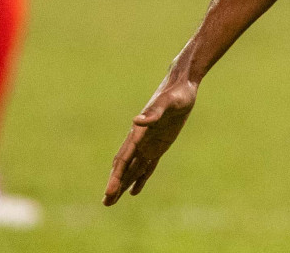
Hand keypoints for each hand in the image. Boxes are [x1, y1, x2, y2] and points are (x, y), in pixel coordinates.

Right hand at [103, 75, 198, 204]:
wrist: (182, 86)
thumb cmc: (176, 93)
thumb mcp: (167, 102)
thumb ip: (153, 113)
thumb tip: (136, 120)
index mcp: (138, 132)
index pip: (124, 159)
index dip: (116, 177)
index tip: (109, 192)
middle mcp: (140, 140)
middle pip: (124, 167)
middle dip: (115, 184)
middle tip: (106, 202)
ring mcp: (149, 143)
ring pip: (133, 169)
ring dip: (123, 184)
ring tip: (112, 201)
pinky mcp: (159, 145)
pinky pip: (148, 165)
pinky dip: (140, 178)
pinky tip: (134, 190)